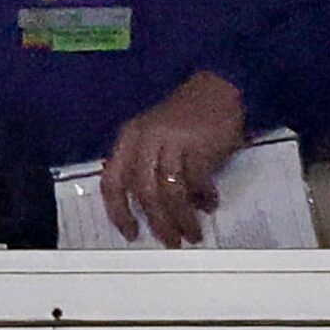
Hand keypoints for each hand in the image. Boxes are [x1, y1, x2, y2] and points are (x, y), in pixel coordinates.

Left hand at [101, 71, 247, 247]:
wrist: (217, 87)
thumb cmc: (186, 118)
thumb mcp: (155, 137)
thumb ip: (147, 167)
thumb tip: (151, 211)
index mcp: (129, 139)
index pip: (112, 180)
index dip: (118, 211)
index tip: (130, 233)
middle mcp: (145, 139)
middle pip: (143, 191)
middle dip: (157, 222)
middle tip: (170, 241)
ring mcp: (171, 140)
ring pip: (169, 191)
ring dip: (182, 218)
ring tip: (192, 233)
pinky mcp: (198, 144)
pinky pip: (196, 180)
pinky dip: (203, 197)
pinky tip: (210, 204)